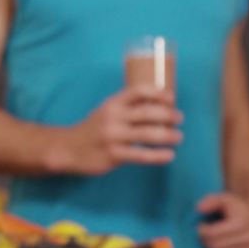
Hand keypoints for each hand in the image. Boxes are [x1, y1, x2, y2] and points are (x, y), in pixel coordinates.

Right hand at [47, 86, 182, 174]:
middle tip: (179, 118)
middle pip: (146, 112)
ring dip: (167, 135)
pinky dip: (158, 156)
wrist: (69, 149)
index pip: (138, 91)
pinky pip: (141, 155)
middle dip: (167, 115)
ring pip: (147, 134)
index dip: (157, 93)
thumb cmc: (94, 129)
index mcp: (113, 103)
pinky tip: (169, 155)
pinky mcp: (114, 155)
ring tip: (178, 137)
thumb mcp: (108, 112)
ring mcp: (113, 137)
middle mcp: (113, 117)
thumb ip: (129, 108)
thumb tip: (159, 103)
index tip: (172, 98)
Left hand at [197, 193, 248, 247]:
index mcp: (241, 223)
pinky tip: (224, 246)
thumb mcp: (225, 199)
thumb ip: (211, 201)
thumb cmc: (239, 208)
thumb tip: (199, 209)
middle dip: (205, 241)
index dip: (202, 230)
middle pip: (214, 247)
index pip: (211, 234)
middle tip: (205, 234)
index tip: (202, 226)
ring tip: (215, 239)